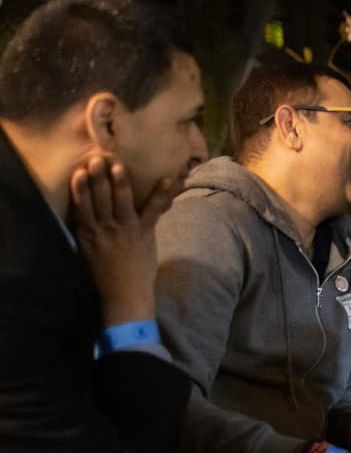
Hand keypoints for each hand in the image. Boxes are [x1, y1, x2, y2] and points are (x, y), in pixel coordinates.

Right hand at [70, 153, 176, 325]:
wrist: (123, 294)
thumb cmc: (102, 275)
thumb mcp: (86, 252)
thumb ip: (85, 232)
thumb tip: (83, 214)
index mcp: (87, 233)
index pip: (82, 205)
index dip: (81, 186)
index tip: (79, 170)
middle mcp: (104, 228)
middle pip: (99, 198)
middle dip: (98, 177)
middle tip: (97, 158)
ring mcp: (125, 229)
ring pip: (121, 200)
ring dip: (120, 181)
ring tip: (118, 164)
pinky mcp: (143, 233)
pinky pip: (153, 210)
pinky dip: (161, 194)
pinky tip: (168, 179)